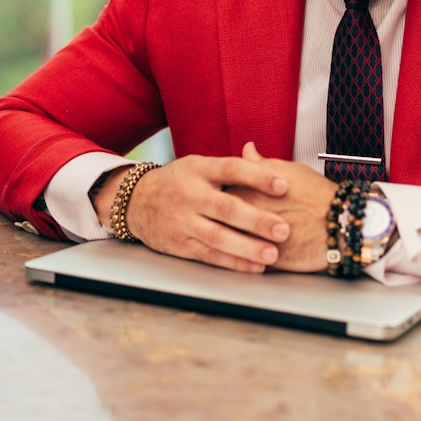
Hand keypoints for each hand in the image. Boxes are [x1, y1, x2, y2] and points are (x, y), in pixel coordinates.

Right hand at [96, 154, 291, 273]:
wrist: (135, 202)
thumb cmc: (178, 182)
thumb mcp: (198, 165)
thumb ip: (230, 165)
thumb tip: (259, 153)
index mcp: (198, 170)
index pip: (230, 170)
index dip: (257, 176)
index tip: (284, 185)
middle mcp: (190, 195)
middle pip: (225, 208)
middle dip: (256, 220)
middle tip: (284, 229)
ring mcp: (183, 222)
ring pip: (218, 237)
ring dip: (247, 248)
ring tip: (272, 254)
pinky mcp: (179, 244)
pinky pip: (209, 256)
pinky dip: (233, 263)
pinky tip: (254, 266)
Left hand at [227, 143, 331, 272]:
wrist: (341, 224)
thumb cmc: (318, 195)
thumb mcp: (287, 170)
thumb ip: (260, 164)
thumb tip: (247, 149)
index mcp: (248, 190)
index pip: (217, 192)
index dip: (214, 194)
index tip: (214, 195)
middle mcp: (247, 214)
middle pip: (217, 217)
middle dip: (214, 218)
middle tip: (217, 217)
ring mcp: (253, 238)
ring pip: (227, 241)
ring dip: (225, 240)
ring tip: (229, 237)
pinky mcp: (263, 259)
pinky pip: (243, 261)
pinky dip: (240, 259)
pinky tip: (242, 254)